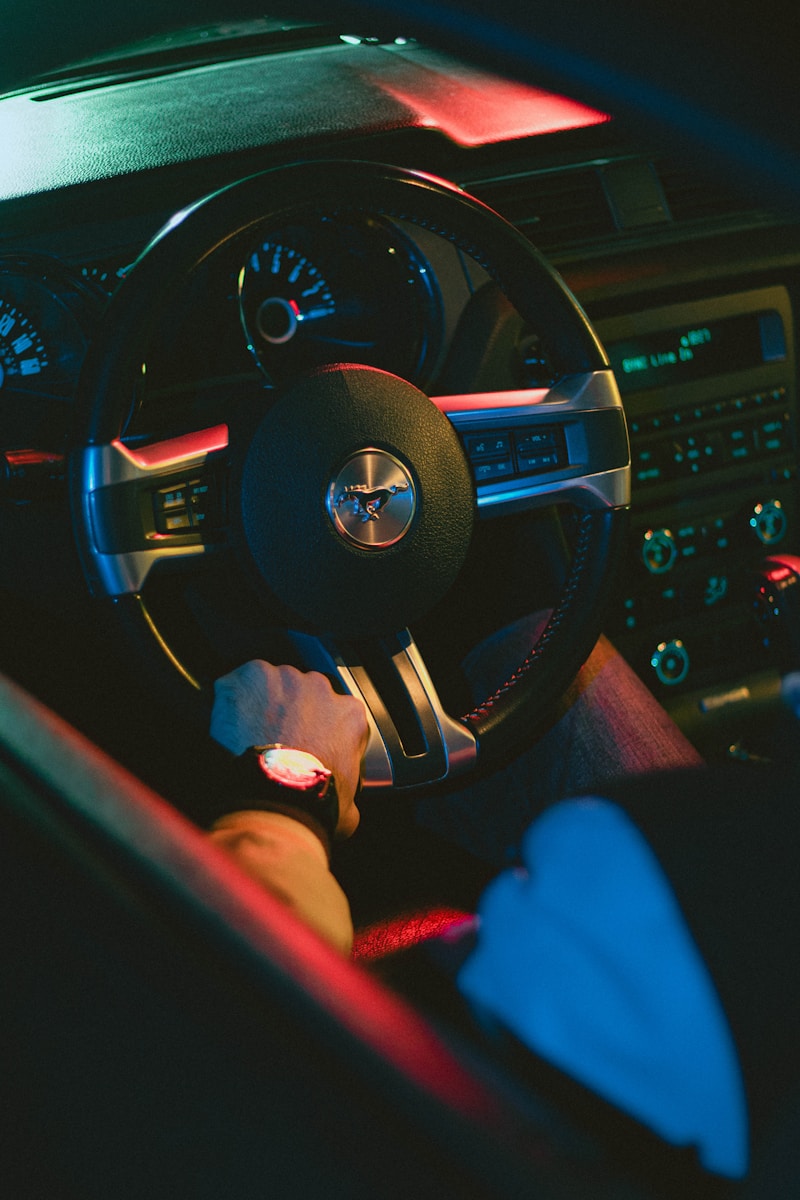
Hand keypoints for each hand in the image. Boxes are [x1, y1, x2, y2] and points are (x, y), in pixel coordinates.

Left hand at [210, 660, 368, 836]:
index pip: (334, 713)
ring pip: (272, 684)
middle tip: (272, 739)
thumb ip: (350, 790)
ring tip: (247, 732)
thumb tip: (345, 803)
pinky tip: (227, 722)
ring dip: (262, 703)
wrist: (274, 798)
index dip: (316, 729)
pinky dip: (231, 698)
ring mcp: (286, 678)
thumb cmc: (312, 804)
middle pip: (304, 693)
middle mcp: (322, 687)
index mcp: (350, 715)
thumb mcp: (348, 806)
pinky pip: (239, 682)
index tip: (301, 744)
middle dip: (289, 711)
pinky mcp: (252, 676)